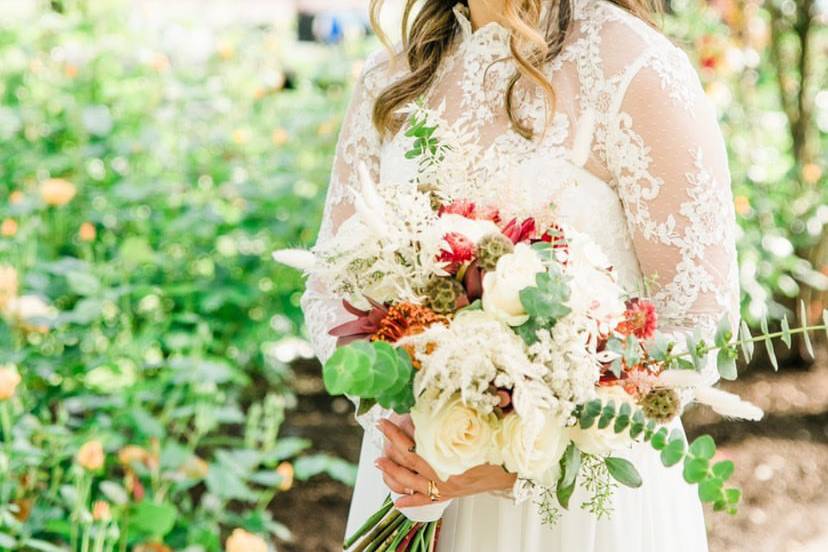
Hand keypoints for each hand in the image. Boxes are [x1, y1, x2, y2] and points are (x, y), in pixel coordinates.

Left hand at [375, 416, 515, 508]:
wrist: (520, 471)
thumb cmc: (507, 446)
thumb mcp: (495, 422)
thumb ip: (486, 405)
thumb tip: (487, 390)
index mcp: (454, 455)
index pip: (418, 443)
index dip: (400, 431)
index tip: (387, 418)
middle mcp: (447, 473)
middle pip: (411, 459)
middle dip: (392, 443)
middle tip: (380, 429)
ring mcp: (448, 487)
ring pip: (413, 481)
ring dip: (393, 472)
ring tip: (378, 461)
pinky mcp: (452, 495)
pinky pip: (427, 501)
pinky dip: (411, 502)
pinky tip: (398, 501)